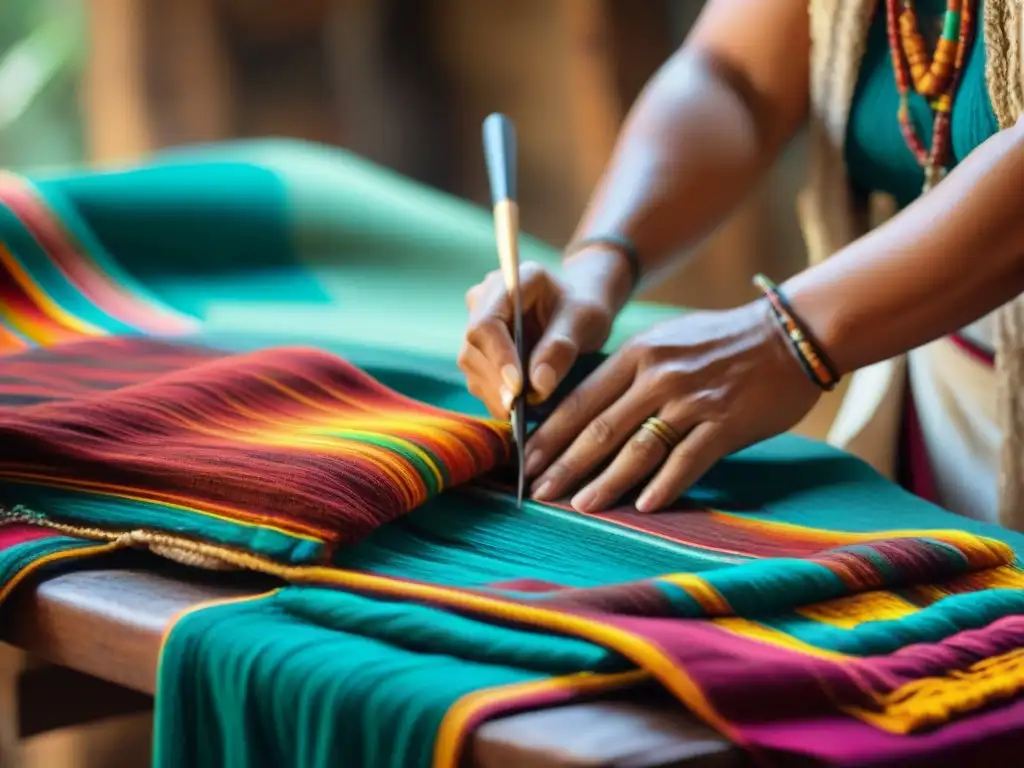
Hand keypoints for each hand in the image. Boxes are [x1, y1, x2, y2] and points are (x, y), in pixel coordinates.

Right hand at [459, 254, 624, 418]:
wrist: (576, 310)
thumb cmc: (583, 309)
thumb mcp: (585, 321)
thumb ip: (561, 348)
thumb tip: (538, 385)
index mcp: (513, 280)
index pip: (487, 322)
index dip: (499, 358)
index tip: (518, 388)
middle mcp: (485, 298)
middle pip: (474, 348)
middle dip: (498, 383)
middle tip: (523, 409)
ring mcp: (476, 322)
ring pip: (472, 366)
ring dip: (496, 393)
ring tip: (525, 407)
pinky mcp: (477, 348)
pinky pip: (477, 377)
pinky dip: (497, 396)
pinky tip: (519, 404)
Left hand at [525, 300, 820, 512]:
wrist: (789, 334)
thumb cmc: (721, 341)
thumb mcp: (666, 340)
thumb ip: (628, 371)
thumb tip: (586, 407)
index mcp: (638, 354)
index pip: (581, 400)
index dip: (550, 434)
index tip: (525, 460)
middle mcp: (659, 375)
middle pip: (600, 428)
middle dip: (564, 464)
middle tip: (538, 492)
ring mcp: (692, 400)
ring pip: (637, 449)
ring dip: (606, 482)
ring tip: (580, 506)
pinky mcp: (725, 423)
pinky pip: (687, 460)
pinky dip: (664, 485)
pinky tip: (643, 506)